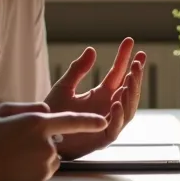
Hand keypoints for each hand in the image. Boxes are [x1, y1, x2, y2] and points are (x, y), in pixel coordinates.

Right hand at [0, 105, 107, 180]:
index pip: (72, 121)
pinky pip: (39, 177)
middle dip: (41, 144)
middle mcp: (46, 146)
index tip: (103, 122)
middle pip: (54, 144)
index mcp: (38, 124)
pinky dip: (29, 174)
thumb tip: (45, 109)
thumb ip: (28, 107)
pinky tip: (11, 172)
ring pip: (48, 161)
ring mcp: (43, 167)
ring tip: (11, 160)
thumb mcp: (1, 112)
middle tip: (13, 147)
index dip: (89, 121)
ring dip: (36, 160)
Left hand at [44, 37, 145, 158]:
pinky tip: (116, 102)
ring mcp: (108, 123)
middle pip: (128, 90)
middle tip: (137, 61)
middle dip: (135, 76)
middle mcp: (108, 107)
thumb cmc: (53, 114)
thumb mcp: (64, 87)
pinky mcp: (102, 138)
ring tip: (131, 77)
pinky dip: (118, 116)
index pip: (118, 73)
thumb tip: (92, 49)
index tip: (130, 42)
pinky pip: (116, 128)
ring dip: (131, 94)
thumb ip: (78, 70)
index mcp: (101, 94)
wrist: (42, 137)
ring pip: (128, 108)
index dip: (124, 58)